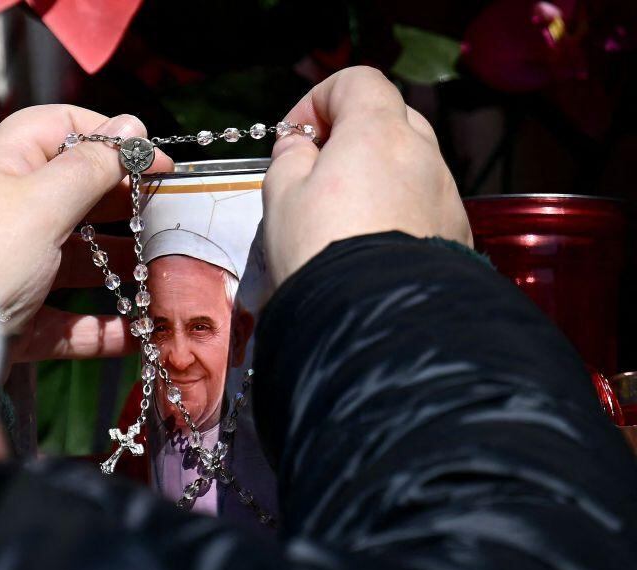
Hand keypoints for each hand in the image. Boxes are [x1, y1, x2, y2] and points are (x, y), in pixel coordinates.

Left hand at [0, 106, 172, 362]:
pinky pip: (71, 322)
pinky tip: (140, 336)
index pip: (62, 127)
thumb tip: (132, 128)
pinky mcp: (20, 321)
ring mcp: (15, 269)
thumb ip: (92, 166)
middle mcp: (10, 212)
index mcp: (7, 166)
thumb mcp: (42, 201)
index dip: (112, 137)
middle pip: (79, 198)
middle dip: (126, 207)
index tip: (155, 159)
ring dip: (123, 271)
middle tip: (170, 217)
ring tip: (166, 278)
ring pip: (80, 263)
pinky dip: (105, 329)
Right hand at [262, 67, 471, 284]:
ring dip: (377, 178)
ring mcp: (446, 196)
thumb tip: (299, 147)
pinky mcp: (457, 235)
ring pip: (410, 167)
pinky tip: (373, 248)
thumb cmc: (321, 251)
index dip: (319, 100)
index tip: (295, 138)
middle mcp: (423, 154)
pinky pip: (425, 208)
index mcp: (378, 132)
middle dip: (352, 137)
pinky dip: (400, 214)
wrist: (376, 320)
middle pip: (389, 120)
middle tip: (317, 173)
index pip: (357, 82)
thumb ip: (289, 159)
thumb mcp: (281, 198)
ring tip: (343, 219)